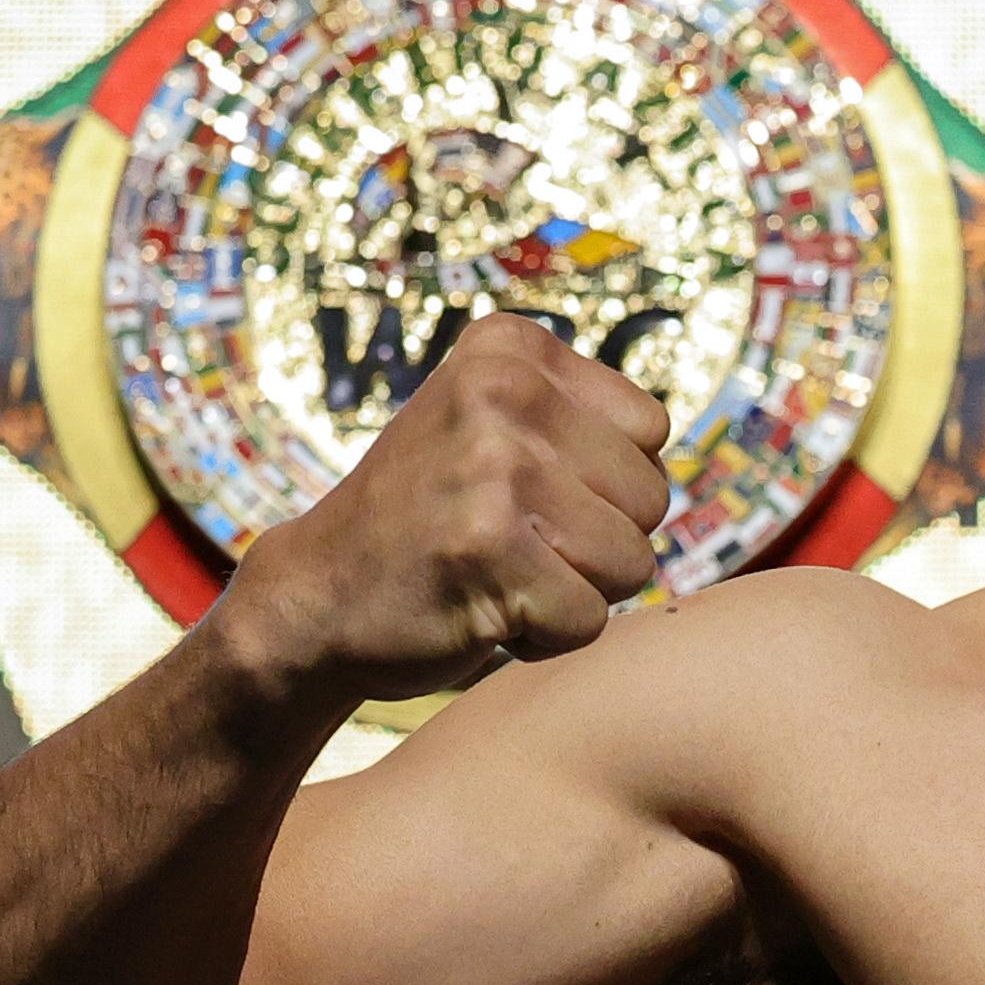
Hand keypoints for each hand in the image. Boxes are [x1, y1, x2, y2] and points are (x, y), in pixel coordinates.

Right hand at [212, 313, 673, 708]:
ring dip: (575, 590)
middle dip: (595, 540)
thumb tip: (670, 446)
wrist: (314, 598)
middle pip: (652, 498)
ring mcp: (494, 469)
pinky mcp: (487, 552)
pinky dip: (545, 636)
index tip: (519, 489)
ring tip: (496, 572)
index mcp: (510, 348)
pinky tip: (479, 610)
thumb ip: (586, 418)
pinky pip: (589, 619)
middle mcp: (502, 392)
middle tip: (504, 541)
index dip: (602, 483)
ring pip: (632, 562)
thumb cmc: (429, 519)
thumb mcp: (494, 424)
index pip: (651, 430)